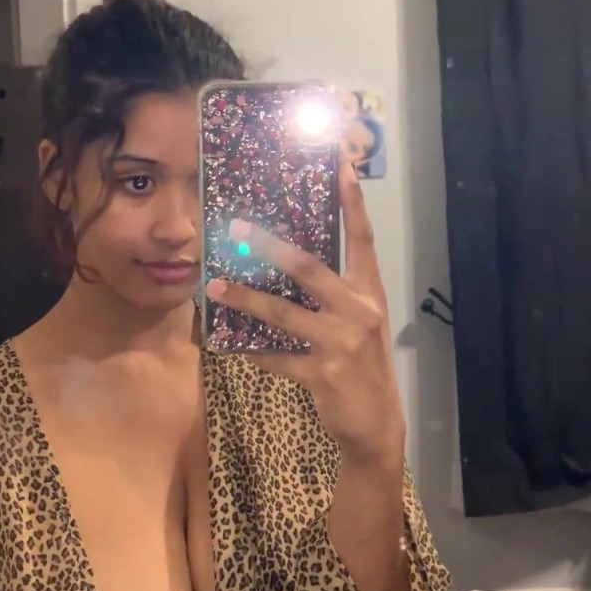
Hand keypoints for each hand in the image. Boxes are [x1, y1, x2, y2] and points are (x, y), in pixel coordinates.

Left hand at [206, 161, 405, 464]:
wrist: (377, 426)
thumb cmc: (361, 365)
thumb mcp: (357, 323)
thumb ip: (329, 295)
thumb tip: (283, 265)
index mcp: (369, 292)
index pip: (362, 238)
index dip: (352, 201)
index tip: (341, 164)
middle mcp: (359, 310)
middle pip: (309, 268)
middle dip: (269, 247)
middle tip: (236, 228)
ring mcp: (342, 342)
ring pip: (283, 313)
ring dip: (244, 299)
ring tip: (213, 286)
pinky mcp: (323, 374)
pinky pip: (275, 357)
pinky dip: (248, 350)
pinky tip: (224, 343)